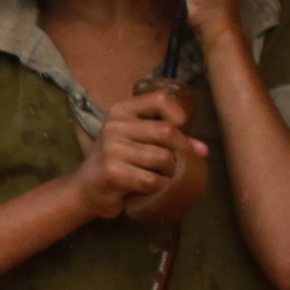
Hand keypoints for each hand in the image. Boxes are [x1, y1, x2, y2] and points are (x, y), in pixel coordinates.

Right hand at [74, 85, 202, 221]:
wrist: (86, 189)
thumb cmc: (118, 162)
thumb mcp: (138, 142)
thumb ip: (168, 140)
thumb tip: (203, 150)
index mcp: (122, 111)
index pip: (160, 99)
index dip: (179, 115)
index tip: (182, 131)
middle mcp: (115, 125)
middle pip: (166, 132)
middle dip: (180, 151)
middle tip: (179, 165)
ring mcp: (112, 148)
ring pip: (162, 158)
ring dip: (171, 173)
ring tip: (164, 179)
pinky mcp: (113, 172)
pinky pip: (152, 180)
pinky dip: (160, 188)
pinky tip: (154, 191)